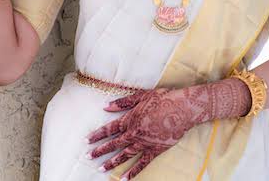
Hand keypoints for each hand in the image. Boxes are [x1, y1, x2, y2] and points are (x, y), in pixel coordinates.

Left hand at [86, 78, 251, 179]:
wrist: (182, 109)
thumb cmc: (162, 98)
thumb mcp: (141, 96)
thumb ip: (123, 103)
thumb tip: (106, 106)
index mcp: (130, 119)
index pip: (109, 129)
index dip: (97, 135)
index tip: (87, 140)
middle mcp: (134, 133)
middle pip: (114, 144)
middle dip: (100, 151)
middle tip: (88, 157)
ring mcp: (144, 143)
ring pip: (125, 155)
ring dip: (112, 163)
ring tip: (101, 169)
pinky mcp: (155, 150)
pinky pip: (142, 164)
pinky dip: (133, 172)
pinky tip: (124, 179)